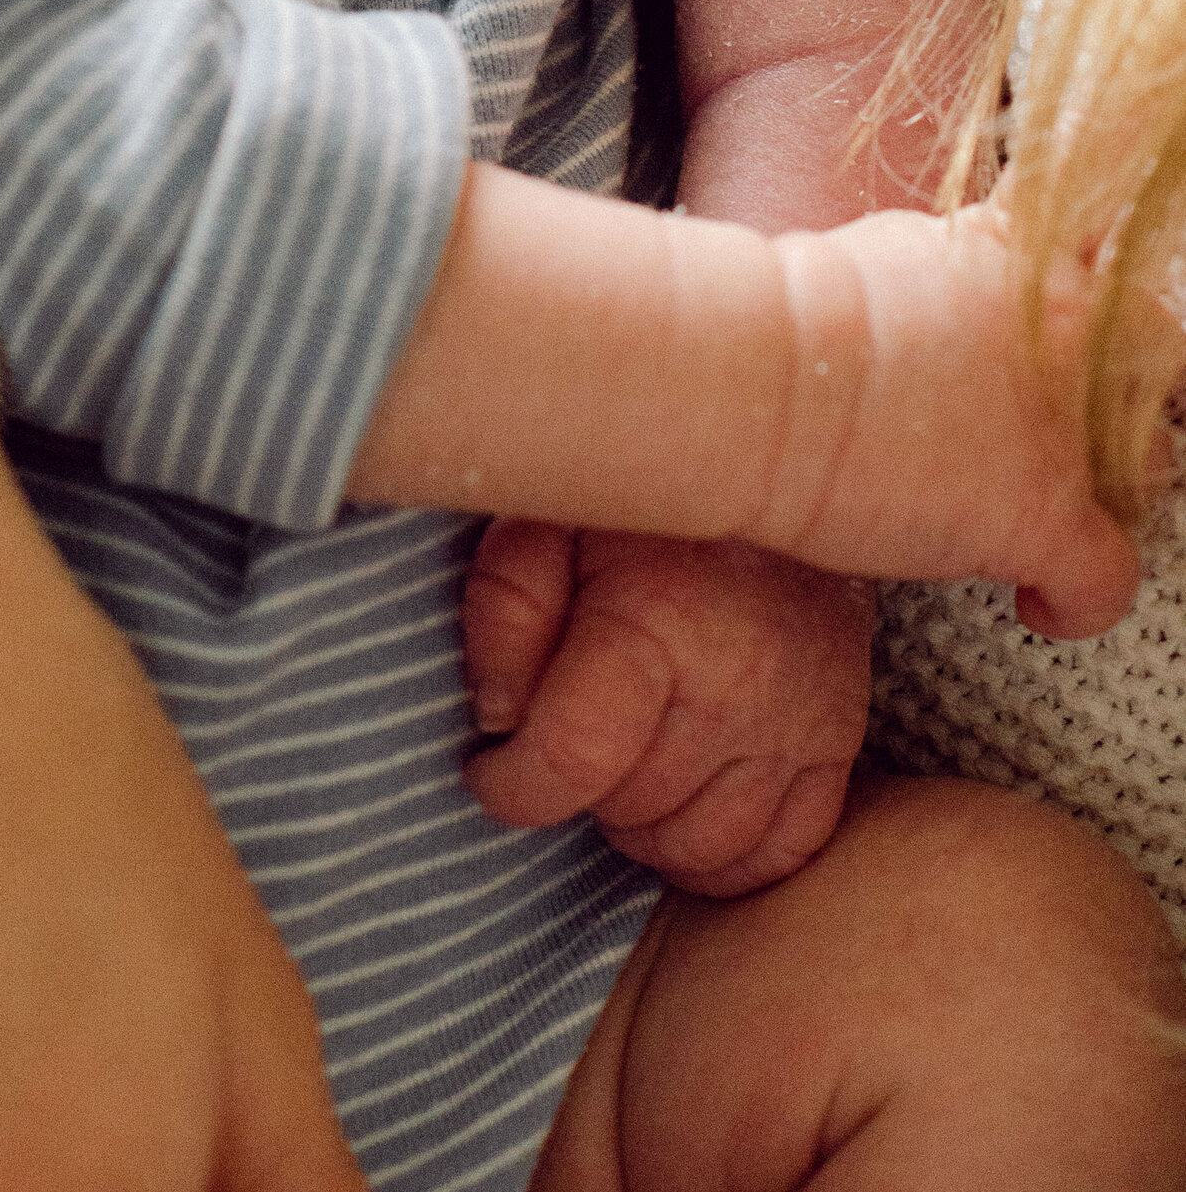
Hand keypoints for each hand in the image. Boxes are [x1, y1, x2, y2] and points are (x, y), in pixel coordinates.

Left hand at [461, 520, 870, 895]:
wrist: (780, 470)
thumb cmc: (644, 504)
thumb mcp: (545, 521)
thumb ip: (507, 609)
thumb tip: (501, 716)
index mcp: (657, 618)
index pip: (576, 756)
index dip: (512, 786)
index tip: (488, 768)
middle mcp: (739, 684)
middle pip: (631, 808)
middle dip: (579, 787)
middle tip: (566, 734)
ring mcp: (799, 721)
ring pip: (702, 847)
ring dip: (644, 826)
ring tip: (619, 767)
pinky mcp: (838, 742)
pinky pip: (782, 853)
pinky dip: (724, 857)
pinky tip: (683, 810)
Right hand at [760, 203, 1178, 636]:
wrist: (756, 375)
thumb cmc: (797, 316)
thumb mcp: (906, 249)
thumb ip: (972, 269)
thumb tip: (975, 296)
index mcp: (1037, 256)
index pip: (1127, 275)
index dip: (1112, 320)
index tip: (1077, 353)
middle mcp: (1077, 329)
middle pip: (1160, 363)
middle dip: (1126, 398)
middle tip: (1066, 431)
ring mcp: (1071, 426)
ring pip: (1154, 474)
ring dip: (1106, 496)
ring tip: (1042, 515)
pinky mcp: (1047, 516)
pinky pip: (1111, 580)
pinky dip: (1080, 604)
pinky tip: (1035, 604)